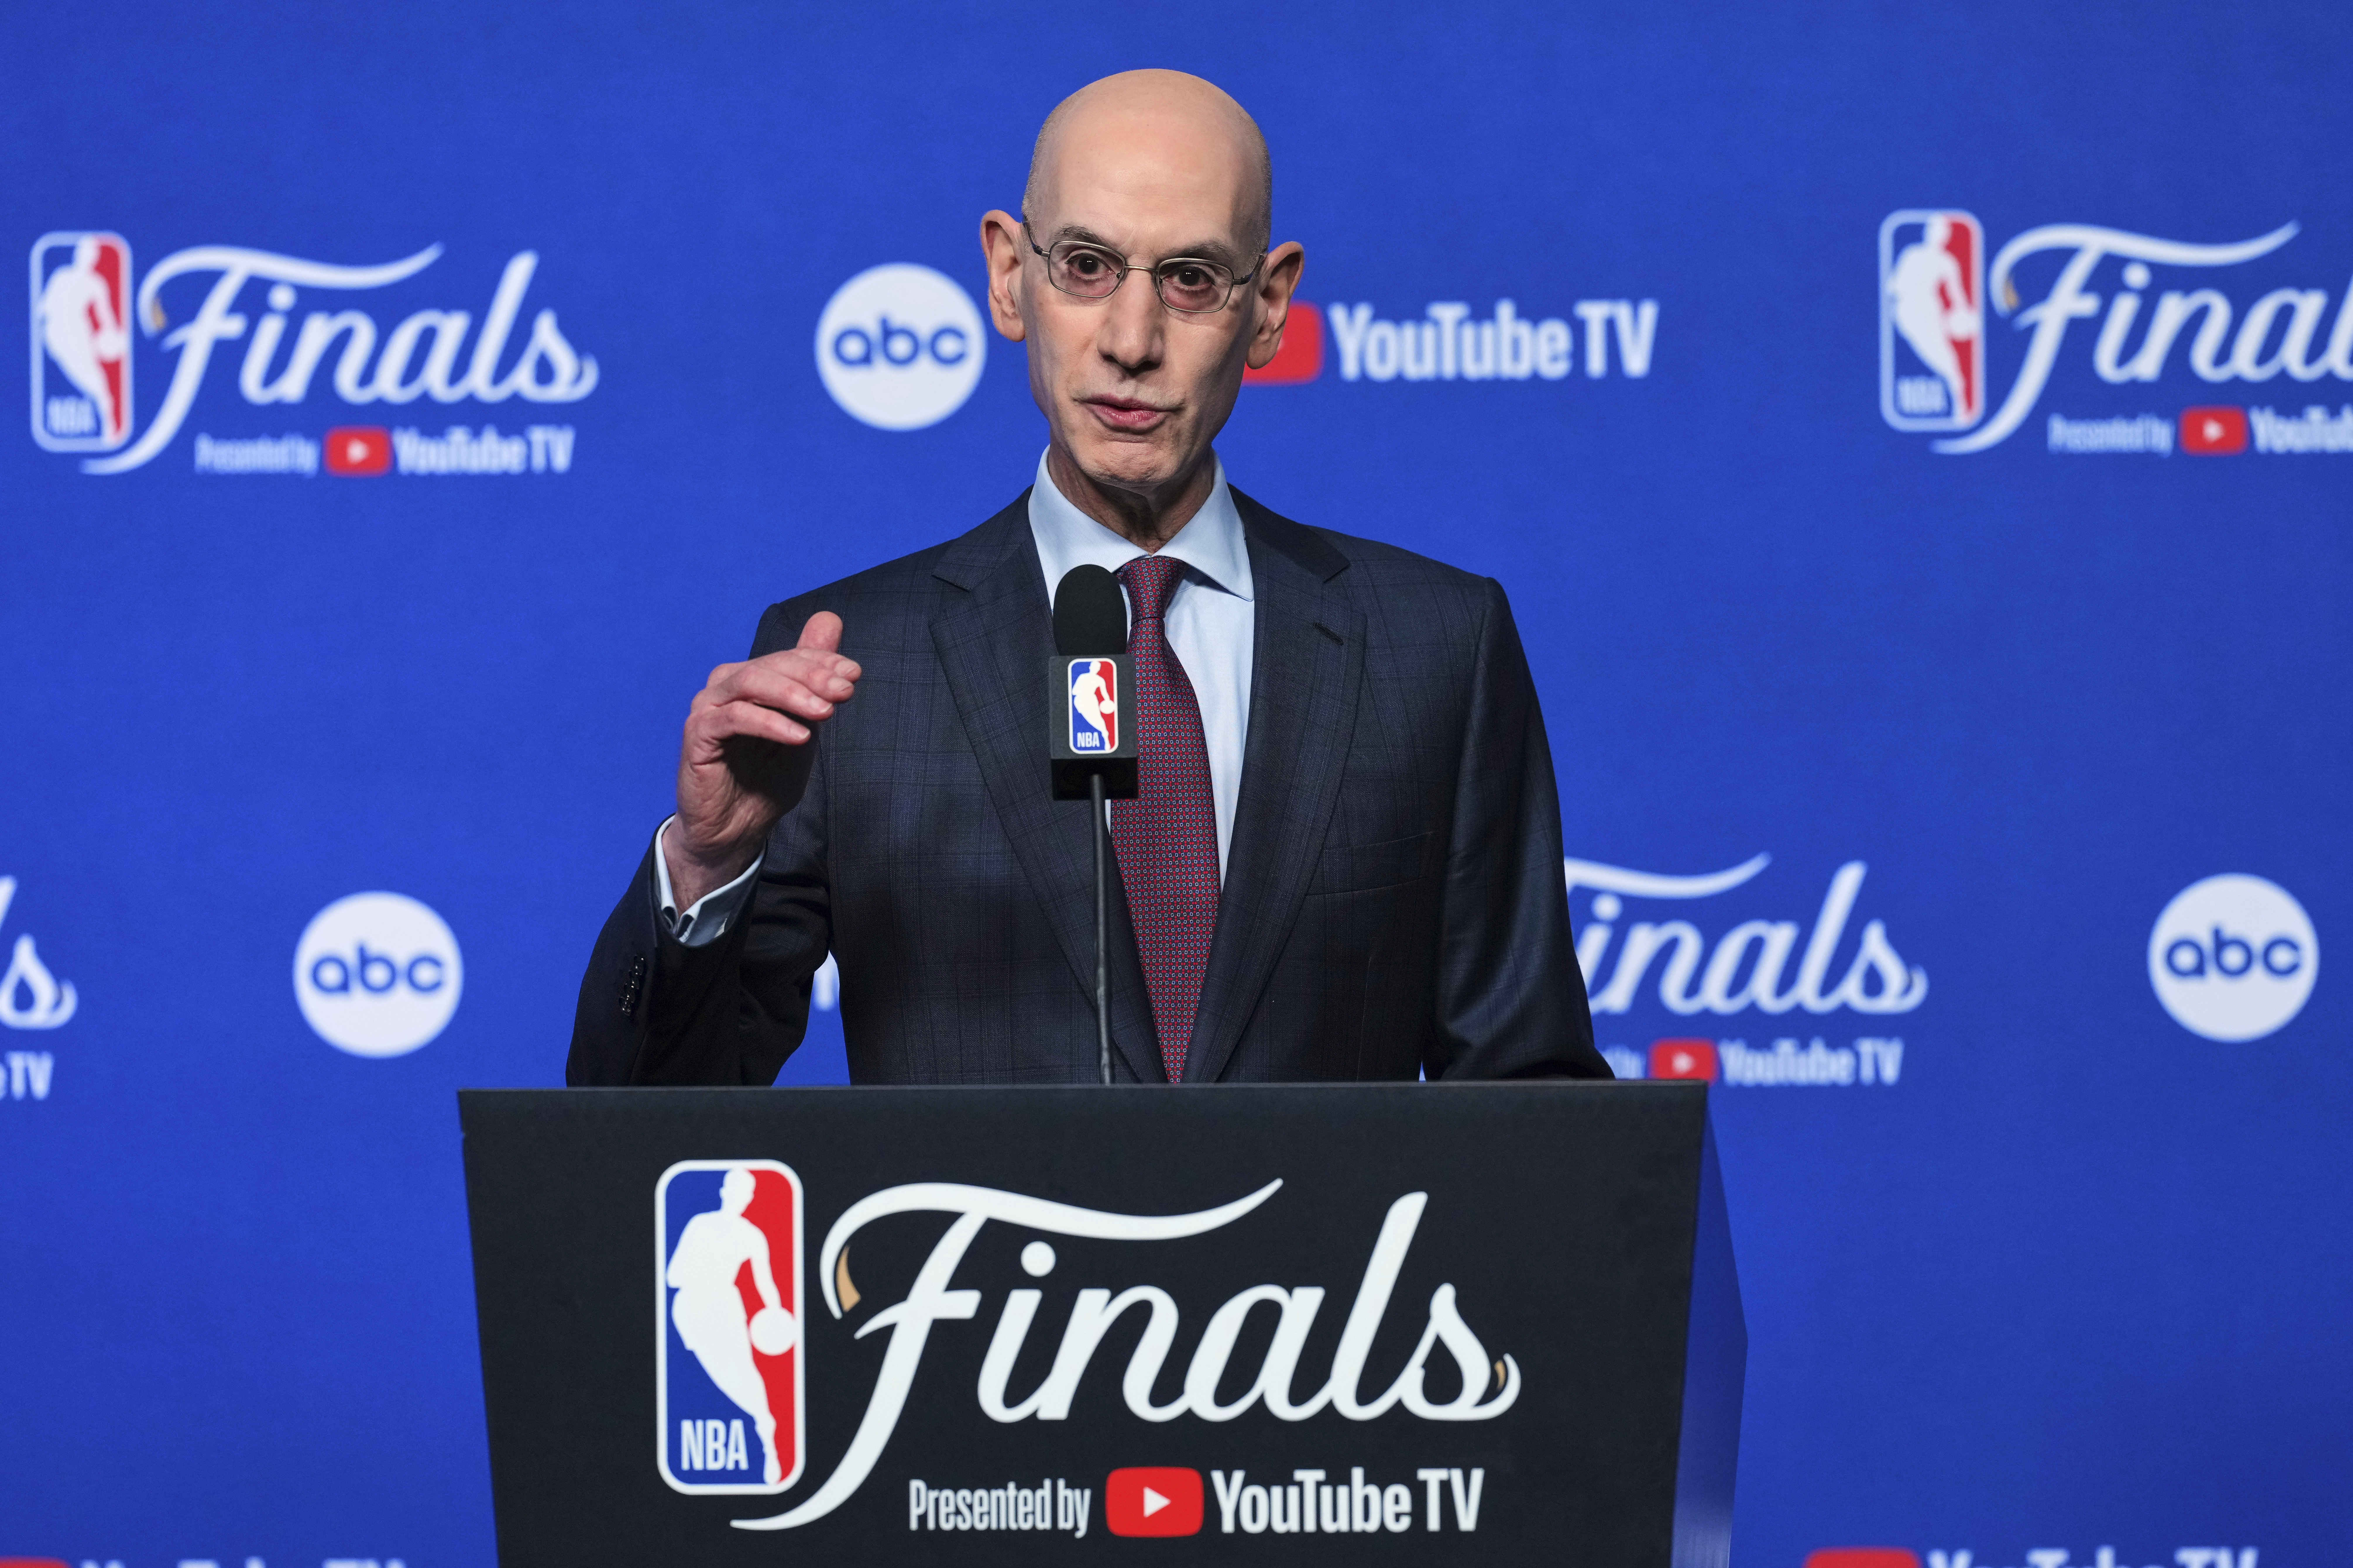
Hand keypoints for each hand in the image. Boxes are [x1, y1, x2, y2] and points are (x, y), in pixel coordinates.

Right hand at [666, 612, 860, 907]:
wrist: (736, 828)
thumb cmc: (767, 777)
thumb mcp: (803, 723)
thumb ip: (813, 678)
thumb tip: (829, 618)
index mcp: (749, 680)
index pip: (788, 658)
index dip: (823, 661)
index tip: (854, 675)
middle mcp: (725, 686)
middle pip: (770, 665)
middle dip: (813, 675)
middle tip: (845, 691)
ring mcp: (707, 708)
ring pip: (750, 682)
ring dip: (792, 694)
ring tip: (826, 713)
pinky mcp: (697, 734)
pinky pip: (734, 718)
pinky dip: (769, 723)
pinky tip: (798, 736)